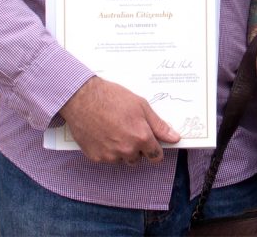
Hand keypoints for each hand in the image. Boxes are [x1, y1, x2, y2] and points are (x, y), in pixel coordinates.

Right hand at [59, 76, 179, 164]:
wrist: (82, 98)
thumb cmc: (112, 98)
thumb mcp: (141, 106)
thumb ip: (158, 125)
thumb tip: (174, 138)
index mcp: (141, 137)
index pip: (156, 156)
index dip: (154, 149)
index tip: (152, 145)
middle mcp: (127, 150)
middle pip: (138, 158)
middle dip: (137, 147)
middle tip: (127, 129)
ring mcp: (110, 155)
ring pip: (122, 159)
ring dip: (121, 150)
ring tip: (114, 129)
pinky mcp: (96, 157)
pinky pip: (107, 158)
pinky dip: (106, 149)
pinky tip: (102, 133)